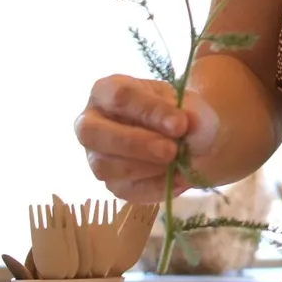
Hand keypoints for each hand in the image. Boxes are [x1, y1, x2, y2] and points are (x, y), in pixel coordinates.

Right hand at [74, 76, 217, 200]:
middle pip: (92, 132)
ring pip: (104, 165)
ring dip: (145, 166)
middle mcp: (90, 123)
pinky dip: (155, 186)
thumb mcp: (190, 104)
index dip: (150, 111)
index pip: (118, 96)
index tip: (180, 124)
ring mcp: (96, 156)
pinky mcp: (111, 183)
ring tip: (177, 162)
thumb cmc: (178, 113)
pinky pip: (125, 190)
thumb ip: (191, 112)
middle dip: (135, 142)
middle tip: (171, 149)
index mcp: (106, 91)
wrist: (190, 141)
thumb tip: (188, 124)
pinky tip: (179, 179)